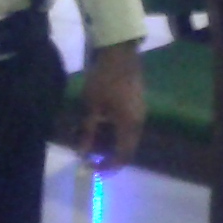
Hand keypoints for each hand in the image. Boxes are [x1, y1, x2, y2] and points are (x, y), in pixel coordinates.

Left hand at [79, 41, 146, 171]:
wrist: (119, 54)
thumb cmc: (103, 80)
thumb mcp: (91, 107)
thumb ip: (88, 133)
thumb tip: (83, 154)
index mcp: (128, 124)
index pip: (122, 156)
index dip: (108, 167)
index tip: (91, 169)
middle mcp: (138, 122)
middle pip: (127, 149)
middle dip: (108, 156)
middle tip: (88, 156)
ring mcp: (140, 112)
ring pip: (127, 137)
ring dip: (110, 144)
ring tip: (90, 139)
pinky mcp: (137, 105)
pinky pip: (127, 127)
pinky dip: (114, 132)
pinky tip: (100, 125)